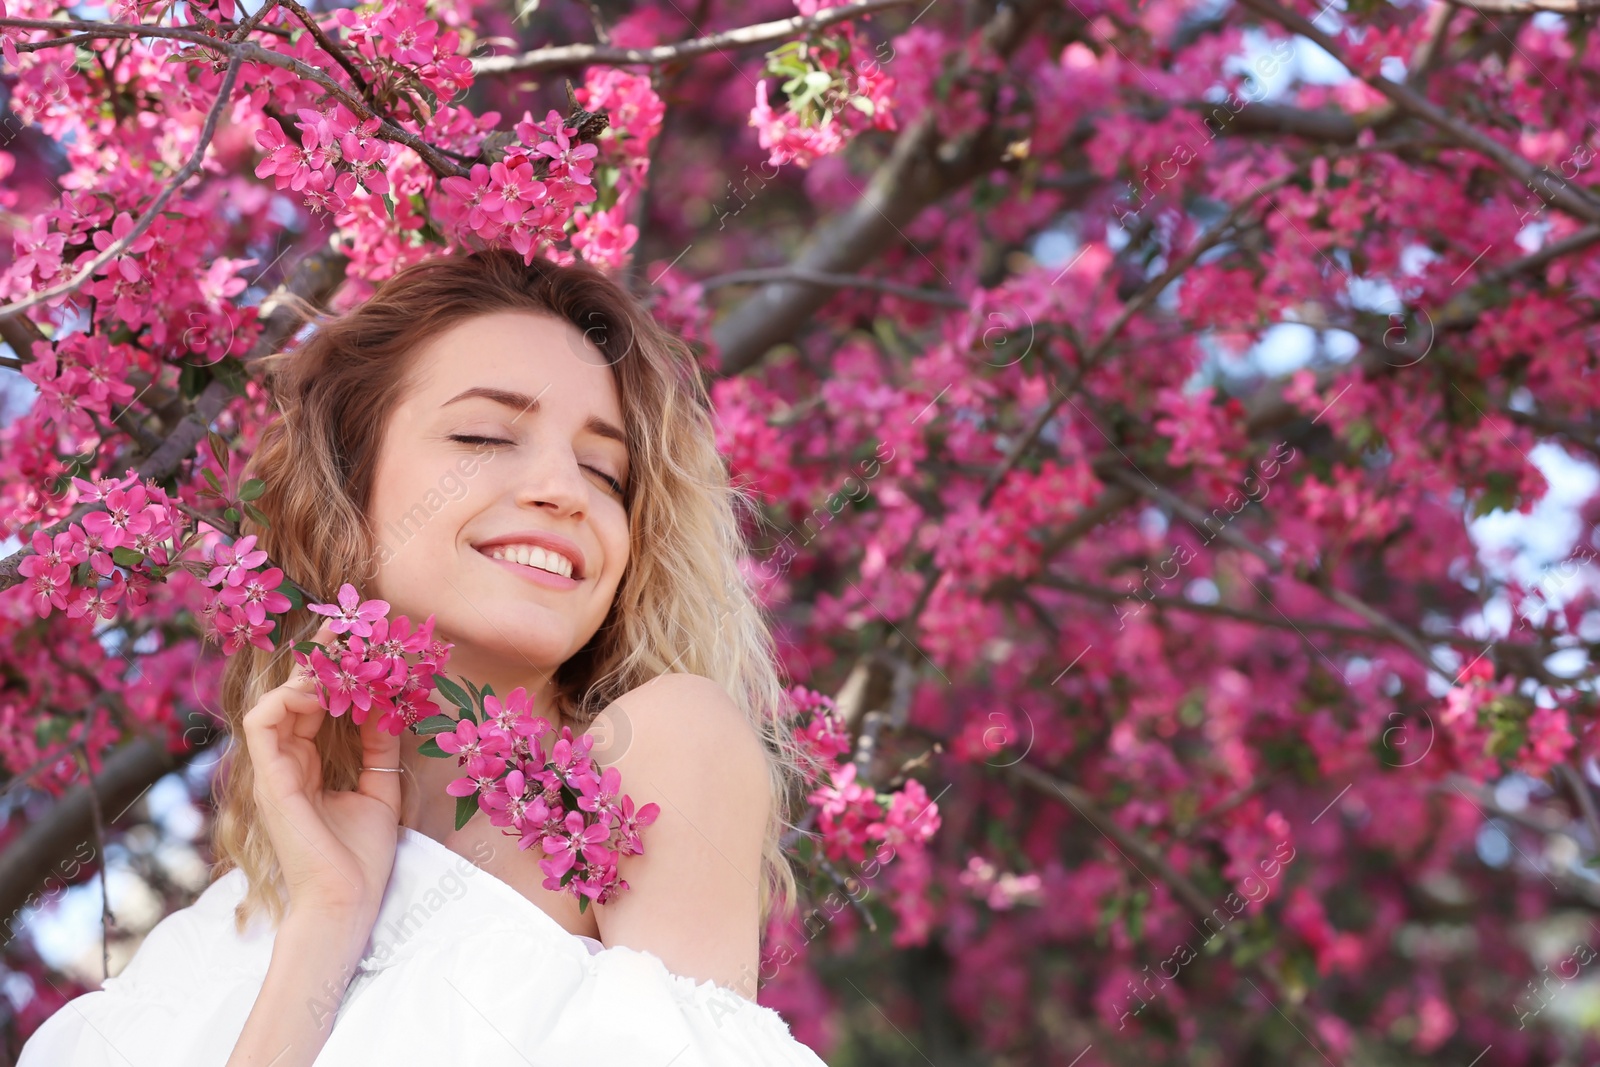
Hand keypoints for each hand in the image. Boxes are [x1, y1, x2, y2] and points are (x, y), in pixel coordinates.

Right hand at [242, 619, 402, 920]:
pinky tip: (322, 690)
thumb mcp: (380, 790)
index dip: (329, 673)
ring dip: (305, 675)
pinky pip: (262, 726)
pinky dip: (287, 698)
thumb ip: (378, 749)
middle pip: (292, 698)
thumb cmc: (361, 858)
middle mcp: (285, 766)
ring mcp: (273, 773)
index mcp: (306, 769)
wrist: (346, 902)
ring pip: (274, 704)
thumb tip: (387, 707)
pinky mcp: (270, 782)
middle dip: (317, 659)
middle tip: (346, 627)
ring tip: (340, 659)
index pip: (311, 707)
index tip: (357, 641)